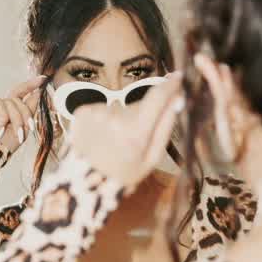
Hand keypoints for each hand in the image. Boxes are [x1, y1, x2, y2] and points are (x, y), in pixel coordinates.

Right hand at [0, 76, 44, 152]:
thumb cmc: (3, 147)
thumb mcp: (22, 127)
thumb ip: (29, 109)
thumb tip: (38, 91)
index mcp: (4, 112)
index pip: (18, 94)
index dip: (30, 86)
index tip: (44, 79)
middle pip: (16, 98)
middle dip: (26, 113)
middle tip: (30, 126)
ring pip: (11, 102)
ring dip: (17, 119)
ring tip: (17, 134)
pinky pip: (0, 104)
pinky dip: (4, 119)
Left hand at [70, 73, 183, 187]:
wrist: (86, 183)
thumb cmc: (123, 173)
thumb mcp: (152, 158)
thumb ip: (166, 126)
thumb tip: (178, 97)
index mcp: (135, 132)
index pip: (157, 97)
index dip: (170, 85)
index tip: (178, 77)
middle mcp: (115, 117)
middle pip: (139, 105)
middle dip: (142, 116)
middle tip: (133, 140)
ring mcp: (96, 113)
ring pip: (120, 108)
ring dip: (121, 120)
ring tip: (113, 143)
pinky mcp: (83, 111)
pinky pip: (104, 109)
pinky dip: (105, 121)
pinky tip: (100, 137)